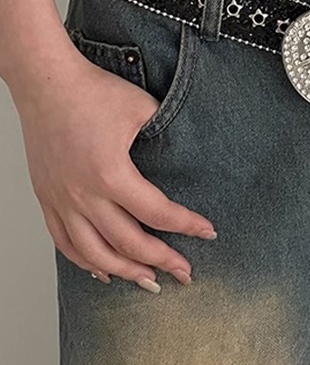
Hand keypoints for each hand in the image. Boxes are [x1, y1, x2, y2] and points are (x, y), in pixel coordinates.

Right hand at [14, 52, 216, 291]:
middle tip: (184, 272)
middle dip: (162, 261)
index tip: (207, 233)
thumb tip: (187, 151)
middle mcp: (84, 194)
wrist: (47, 83)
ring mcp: (61, 200)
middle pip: (128, 244)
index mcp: (111, 173)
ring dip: (125, 272)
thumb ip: (167, 132)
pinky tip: (103, 270)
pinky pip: (64, 242)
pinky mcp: (47, 198)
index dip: (186, 226)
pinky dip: (85, 262)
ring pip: (94, 253)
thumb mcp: (143, 108)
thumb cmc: (93, 91)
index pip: (157, 213)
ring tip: (149, 281)